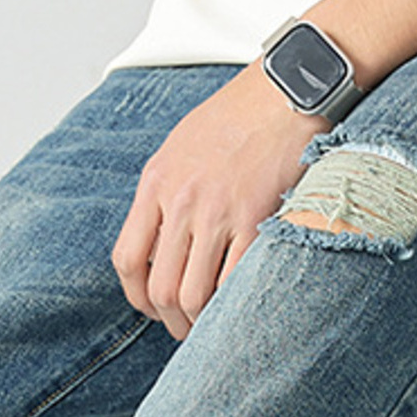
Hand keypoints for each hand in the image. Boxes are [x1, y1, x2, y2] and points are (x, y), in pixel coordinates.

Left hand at [112, 62, 327, 340]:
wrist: (288, 86)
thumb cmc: (239, 115)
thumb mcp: (183, 146)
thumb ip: (166, 194)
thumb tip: (162, 245)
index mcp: (156, 182)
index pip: (128, 260)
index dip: (138, 298)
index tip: (153, 308)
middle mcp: (181, 200)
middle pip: (161, 288)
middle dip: (172, 320)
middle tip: (187, 329)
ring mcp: (218, 212)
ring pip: (194, 295)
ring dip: (202, 322)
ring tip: (214, 326)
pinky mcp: (257, 218)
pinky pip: (234, 282)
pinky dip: (234, 304)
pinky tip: (241, 306)